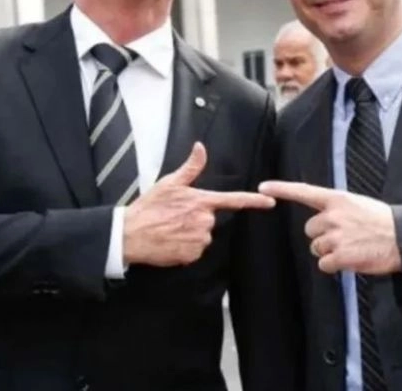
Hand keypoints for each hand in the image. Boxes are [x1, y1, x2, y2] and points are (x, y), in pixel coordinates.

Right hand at [123, 142, 274, 266]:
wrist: (130, 234)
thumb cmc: (148, 207)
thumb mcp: (169, 183)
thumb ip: (190, 167)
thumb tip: (200, 147)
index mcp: (201, 201)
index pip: (233, 200)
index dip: (254, 201)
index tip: (270, 202)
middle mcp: (204, 220)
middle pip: (211, 219)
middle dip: (196, 218)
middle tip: (175, 216)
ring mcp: (199, 239)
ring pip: (203, 235)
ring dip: (191, 233)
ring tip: (171, 229)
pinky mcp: (192, 254)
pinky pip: (195, 250)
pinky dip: (185, 247)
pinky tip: (171, 241)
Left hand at [259, 181, 401, 274]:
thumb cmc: (383, 222)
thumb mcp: (358, 205)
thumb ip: (337, 209)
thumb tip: (323, 218)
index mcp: (338, 199)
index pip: (304, 192)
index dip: (281, 189)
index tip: (263, 187)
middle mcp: (333, 216)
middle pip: (310, 230)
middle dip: (322, 236)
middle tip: (345, 237)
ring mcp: (336, 236)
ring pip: (316, 249)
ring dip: (330, 252)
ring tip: (352, 248)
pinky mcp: (341, 256)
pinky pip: (324, 265)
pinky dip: (335, 266)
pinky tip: (352, 259)